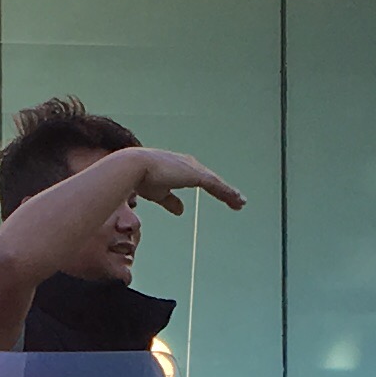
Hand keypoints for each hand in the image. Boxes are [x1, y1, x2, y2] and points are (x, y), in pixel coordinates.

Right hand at [106, 147, 245, 215]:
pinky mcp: (196, 175)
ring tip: (241, 203)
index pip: (202, 179)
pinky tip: (236, 200)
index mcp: (180, 168)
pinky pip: (216, 185)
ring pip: (216, 183)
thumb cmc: (140, 178)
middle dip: (225, 191)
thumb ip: (171, 201)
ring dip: (229, 194)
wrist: (134, 167)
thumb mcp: (159, 193)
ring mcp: (194, 169)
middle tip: (237, 201)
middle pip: (212, 180)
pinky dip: (227, 193)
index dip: (213, 188)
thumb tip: (181, 211)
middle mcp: (190, 165)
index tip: (223, 197)